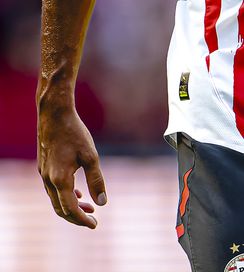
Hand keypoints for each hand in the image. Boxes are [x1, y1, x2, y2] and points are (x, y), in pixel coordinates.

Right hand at [38, 106, 106, 227]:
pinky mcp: (44, 167)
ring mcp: (44, 174)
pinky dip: (65, 196)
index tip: (95, 224)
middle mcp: (49, 180)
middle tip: (93, 219)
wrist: (54, 115)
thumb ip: (96, 180)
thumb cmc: (74, 133)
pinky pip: (53, 189)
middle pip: (61, 209)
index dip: (82, 220)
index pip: (70, 209)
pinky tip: (78, 193)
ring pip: (56, 199)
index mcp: (60, 180)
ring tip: (89, 207)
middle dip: (76, 217)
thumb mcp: (90, 156)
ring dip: (71, 206)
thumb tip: (103, 203)